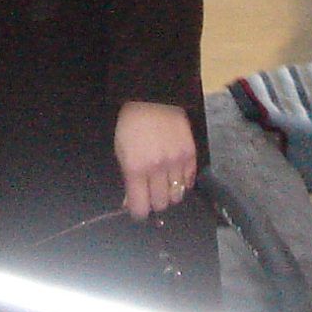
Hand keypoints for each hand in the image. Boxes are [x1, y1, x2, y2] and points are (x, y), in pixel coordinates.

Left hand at [113, 100, 197, 220]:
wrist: (152, 99)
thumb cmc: (131, 125)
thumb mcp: (121, 152)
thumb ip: (128, 180)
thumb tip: (130, 204)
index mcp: (135, 168)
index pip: (140, 207)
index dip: (138, 212)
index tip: (138, 210)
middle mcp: (157, 169)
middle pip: (161, 204)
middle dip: (154, 203)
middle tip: (151, 194)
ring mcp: (176, 162)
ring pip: (177, 196)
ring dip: (170, 194)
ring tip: (164, 184)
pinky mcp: (191, 155)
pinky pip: (190, 182)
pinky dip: (183, 183)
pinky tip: (175, 175)